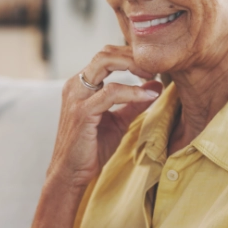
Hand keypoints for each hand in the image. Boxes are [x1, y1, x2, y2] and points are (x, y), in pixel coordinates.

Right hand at [48, 44, 162, 190]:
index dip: (130, 57)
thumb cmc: (91, 148)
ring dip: (133, 66)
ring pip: (104, 64)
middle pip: (105, 54)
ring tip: (153, 75)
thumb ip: (134, 102)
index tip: (153, 67)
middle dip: (132, 56)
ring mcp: (76, 97)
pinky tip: (148, 96)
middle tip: (155, 67)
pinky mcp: (82, 112)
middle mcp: (76, 85)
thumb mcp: (118, 121)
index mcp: (81, 85)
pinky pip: (110, 92)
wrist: (71, 173)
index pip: (106, 56)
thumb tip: (156, 85)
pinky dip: (132, 91)